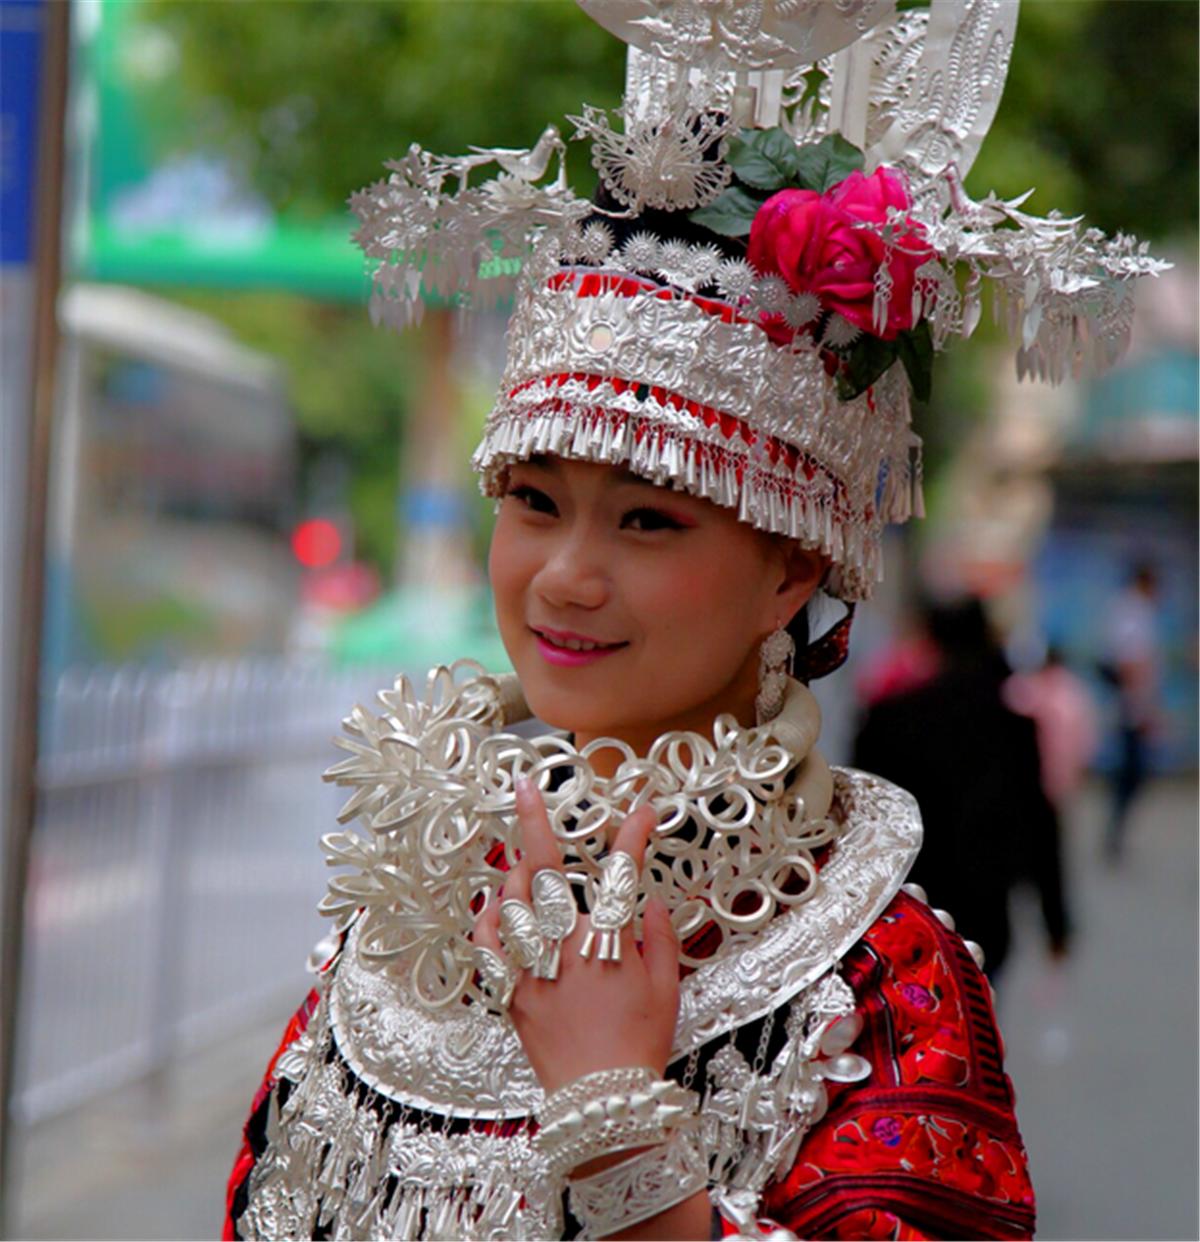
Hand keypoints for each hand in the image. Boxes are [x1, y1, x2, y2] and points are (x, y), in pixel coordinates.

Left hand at [473, 778, 680, 1096]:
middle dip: (534, 821)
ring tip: (523, 858)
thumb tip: (649, 903)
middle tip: (524, 788)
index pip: (622, 873)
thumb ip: (658, 938)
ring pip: (511, 900)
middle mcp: (567, 945)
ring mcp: (533, 967)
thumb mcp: (666, 988)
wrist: (601, 1102)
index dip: (632, 834)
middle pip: (545, 870)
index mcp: (610, 943)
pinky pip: (488, 943)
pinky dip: (489, 917)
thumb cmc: (639, 1046)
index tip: (642, 810)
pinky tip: (495, 903)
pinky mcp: (511, 991)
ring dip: (516, 871)